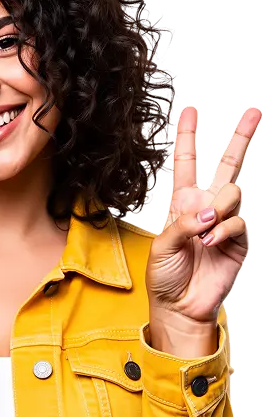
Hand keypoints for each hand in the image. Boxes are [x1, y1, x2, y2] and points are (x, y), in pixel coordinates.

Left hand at [145, 105, 261, 325]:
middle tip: (255, 112)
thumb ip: (183, 223)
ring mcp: (225, 222)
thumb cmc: (164, 276)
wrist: (180, 306)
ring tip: (202, 235)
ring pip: (233, 193)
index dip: (186, 137)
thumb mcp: (162, 245)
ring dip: (216, 210)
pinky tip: (210, 244)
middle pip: (227, 165)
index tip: (190, 110)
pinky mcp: (239, 240)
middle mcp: (206, 207)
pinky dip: (221, 232)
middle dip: (241, 137)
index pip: (185, 164)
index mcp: (182, 204)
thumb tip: (209, 211)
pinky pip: (237, 221)